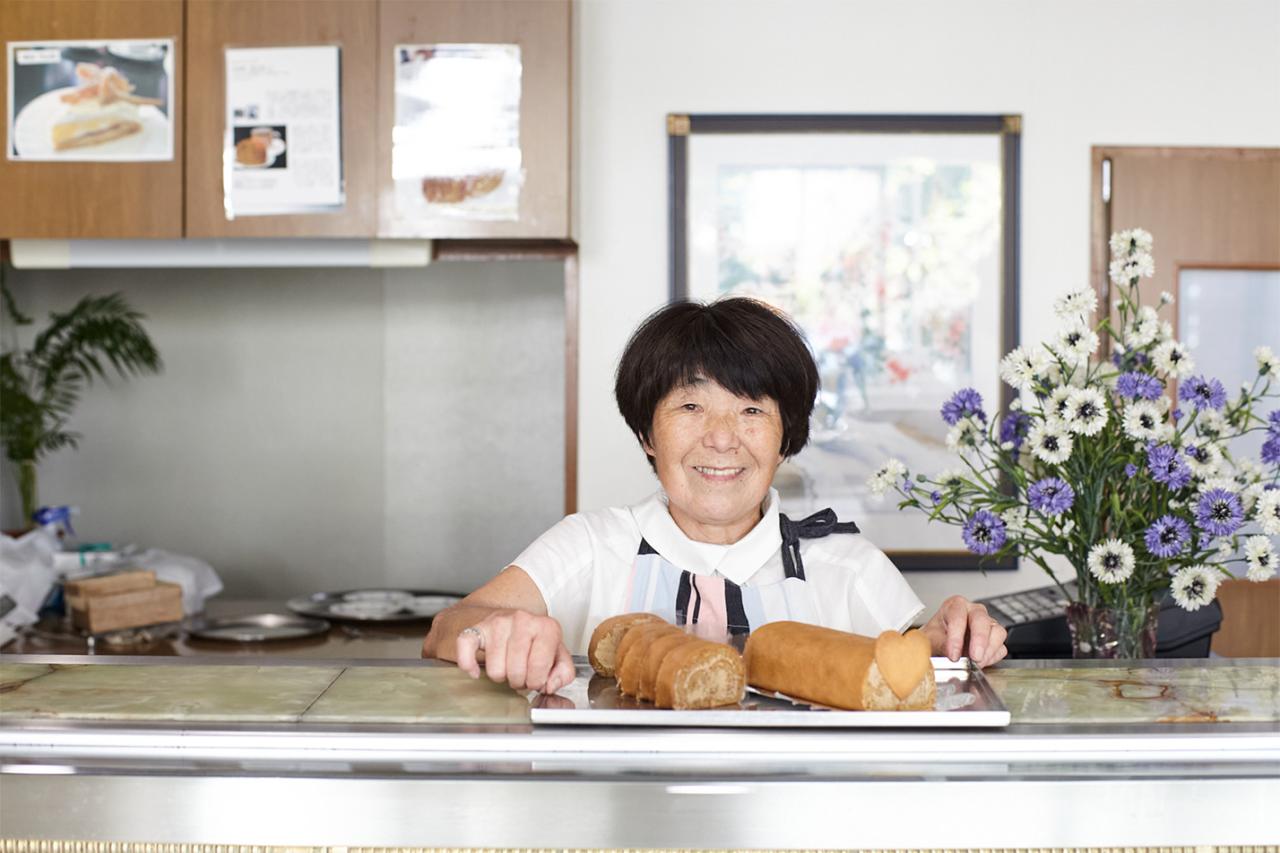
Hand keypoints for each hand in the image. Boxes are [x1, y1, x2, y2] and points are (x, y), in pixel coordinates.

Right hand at [453, 609, 575, 694]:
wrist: (515, 620)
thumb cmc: (538, 642)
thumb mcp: (560, 655)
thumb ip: (564, 674)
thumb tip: (549, 685)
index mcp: (547, 627)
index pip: (538, 669)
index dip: (537, 681)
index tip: (536, 678)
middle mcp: (522, 620)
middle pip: (515, 672)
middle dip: (519, 680)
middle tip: (521, 673)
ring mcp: (498, 623)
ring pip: (495, 671)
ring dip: (501, 676)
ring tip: (507, 666)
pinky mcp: (477, 628)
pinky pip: (465, 650)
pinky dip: (469, 665)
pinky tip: (476, 671)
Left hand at [921, 595, 1007, 668]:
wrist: (940, 644)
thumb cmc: (935, 636)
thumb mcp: (931, 639)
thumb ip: (941, 645)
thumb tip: (953, 655)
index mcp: (955, 606)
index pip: (958, 616)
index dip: (956, 637)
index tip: (953, 655)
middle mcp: (974, 611)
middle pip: (982, 621)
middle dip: (979, 640)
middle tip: (974, 658)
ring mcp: (988, 624)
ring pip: (998, 632)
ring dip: (988, 651)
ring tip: (976, 663)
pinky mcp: (995, 638)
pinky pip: (1001, 647)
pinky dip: (992, 657)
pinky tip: (981, 663)